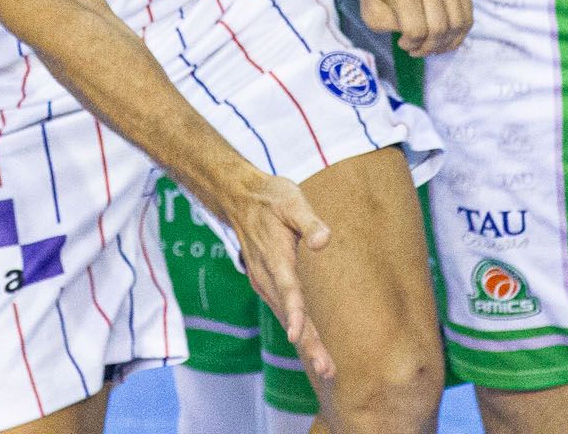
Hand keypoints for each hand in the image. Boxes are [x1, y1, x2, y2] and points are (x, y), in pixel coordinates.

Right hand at [217, 168, 335, 380]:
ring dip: (305, 343)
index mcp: (275, 257)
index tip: (297, 337)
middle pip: (289, 315)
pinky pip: (282, 311)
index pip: (287, 289)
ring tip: (326, 368)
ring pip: (286, 318)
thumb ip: (309, 221)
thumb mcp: (292, 200)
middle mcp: (267, 276)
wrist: (239, 197)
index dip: (294, 313)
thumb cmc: (271, 197)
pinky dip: (297, 330)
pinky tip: (311, 345)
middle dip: (308, 344)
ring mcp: (264, 282)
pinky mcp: (266, 284)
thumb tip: (324, 241)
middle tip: (328, 370)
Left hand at [357, 0, 472, 57]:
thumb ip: (391, 26)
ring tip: (431, 45)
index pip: (416, 28)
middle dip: (429, 46)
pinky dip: (458, 34)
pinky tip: (443, 38)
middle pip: (440, 27)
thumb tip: (417, 34)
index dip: (411, 44)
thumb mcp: (372, 14)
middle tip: (418, 49)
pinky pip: (468, 16)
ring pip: (458, 23)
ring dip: (445, 43)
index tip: (402, 43)